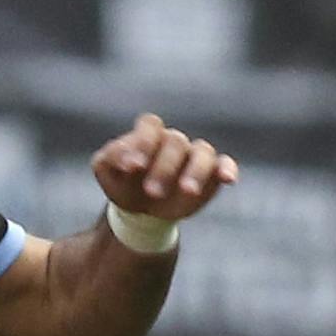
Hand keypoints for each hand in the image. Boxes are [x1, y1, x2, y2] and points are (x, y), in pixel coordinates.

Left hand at [93, 113, 237, 219]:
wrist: (139, 210)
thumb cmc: (124, 183)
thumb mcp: (107, 171)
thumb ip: (110, 158)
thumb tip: (124, 158)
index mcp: (148, 134)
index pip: (150, 126)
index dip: (142, 143)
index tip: (132, 167)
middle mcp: (173, 141)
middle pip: (175, 142)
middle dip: (164, 168)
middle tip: (152, 192)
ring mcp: (193, 157)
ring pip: (202, 152)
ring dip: (195, 171)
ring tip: (187, 191)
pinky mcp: (210, 175)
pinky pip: (223, 165)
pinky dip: (227, 169)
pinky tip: (228, 179)